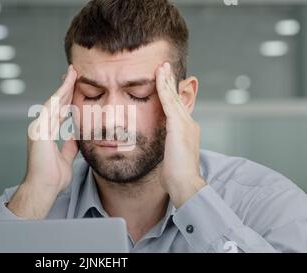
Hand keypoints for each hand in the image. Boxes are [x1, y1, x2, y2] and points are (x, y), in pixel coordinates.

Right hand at [7, 65, 78, 218]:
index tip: (75, 87)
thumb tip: (77, 136)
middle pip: (55, 103)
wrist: (44, 188)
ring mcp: (38, 128)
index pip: (58, 111)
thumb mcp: (66, 158)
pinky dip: (58, 97)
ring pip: (52, 103)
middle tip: (74, 72)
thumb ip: (70, 145)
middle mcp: (40, 127)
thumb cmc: (53, 178)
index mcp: (46, 133)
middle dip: (65, 88)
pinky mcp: (38, 131)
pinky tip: (66, 87)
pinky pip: (50, 110)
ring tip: (72, 73)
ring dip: (62, 87)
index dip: (67, 98)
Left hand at [156, 62, 205, 208]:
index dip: (171, 94)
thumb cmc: (176, 177)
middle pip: (177, 98)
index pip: (177, 108)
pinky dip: (164, 87)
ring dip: (167, 80)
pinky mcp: (179, 125)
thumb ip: (168, 148)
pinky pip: (169, 101)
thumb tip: (162, 149)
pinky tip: (159, 76)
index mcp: (187, 132)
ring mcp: (186, 124)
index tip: (165, 83)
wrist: (185, 184)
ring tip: (162, 66)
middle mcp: (189, 124)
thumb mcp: (171, 158)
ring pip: (174, 96)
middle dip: (170, 82)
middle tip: (164, 67)